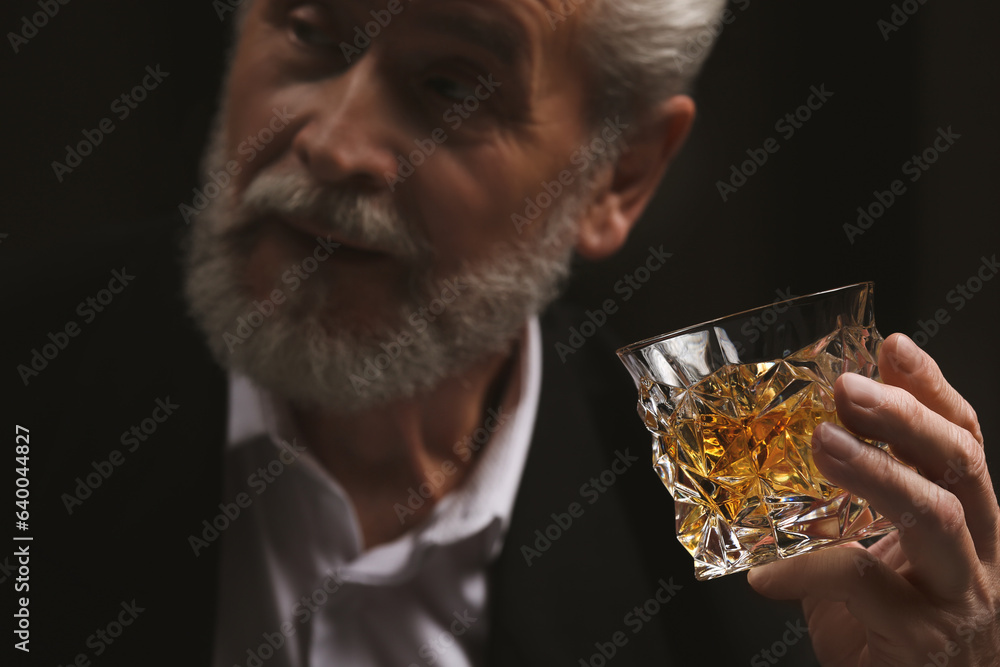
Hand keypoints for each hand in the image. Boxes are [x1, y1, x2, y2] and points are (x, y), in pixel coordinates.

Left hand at [747, 333, 999, 665]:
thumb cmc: (884, 631)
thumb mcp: (866, 555)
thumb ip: (841, 509)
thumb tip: (785, 451)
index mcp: (967, 522)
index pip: (964, 441)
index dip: (932, 391)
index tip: (893, 346)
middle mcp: (979, 555)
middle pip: (963, 466)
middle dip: (907, 416)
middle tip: (850, 385)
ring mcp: (960, 599)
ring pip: (939, 518)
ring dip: (881, 473)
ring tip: (826, 443)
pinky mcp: (924, 640)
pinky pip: (864, 585)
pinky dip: (808, 569)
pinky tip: (767, 572)